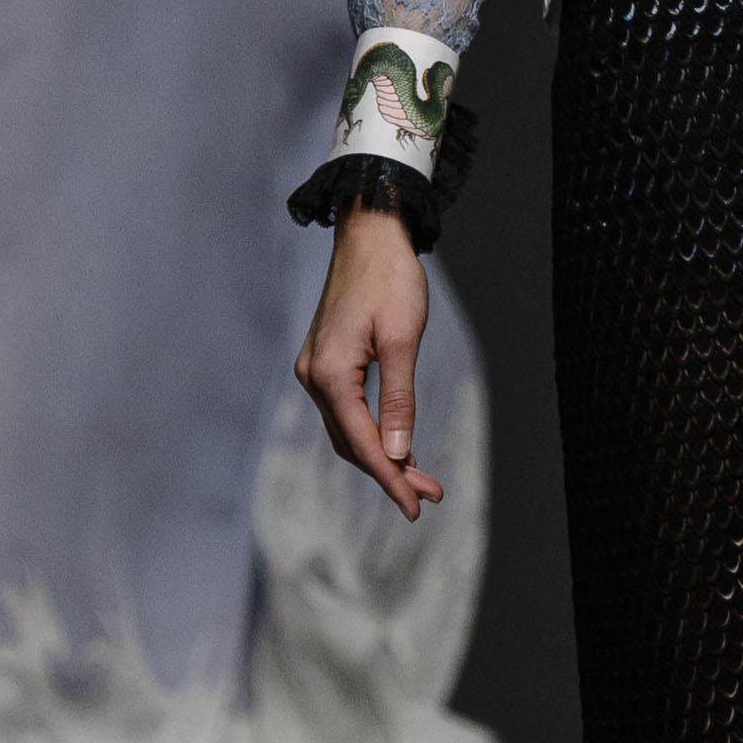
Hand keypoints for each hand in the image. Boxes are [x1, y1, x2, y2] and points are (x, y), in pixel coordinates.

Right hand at [295, 203, 443, 519]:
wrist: (369, 236)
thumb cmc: (390, 281)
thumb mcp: (402, 341)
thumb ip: (399, 400)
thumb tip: (397, 453)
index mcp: (329, 375)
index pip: (362, 444)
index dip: (390, 480)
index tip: (416, 507)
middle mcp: (313, 378)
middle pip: (351, 443)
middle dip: (390, 473)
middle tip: (429, 496)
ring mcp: (315, 370)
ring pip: (347, 431)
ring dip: (381, 456)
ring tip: (420, 477)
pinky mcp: (324, 363)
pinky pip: (346, 411)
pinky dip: (370, 432)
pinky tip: (397, 444)